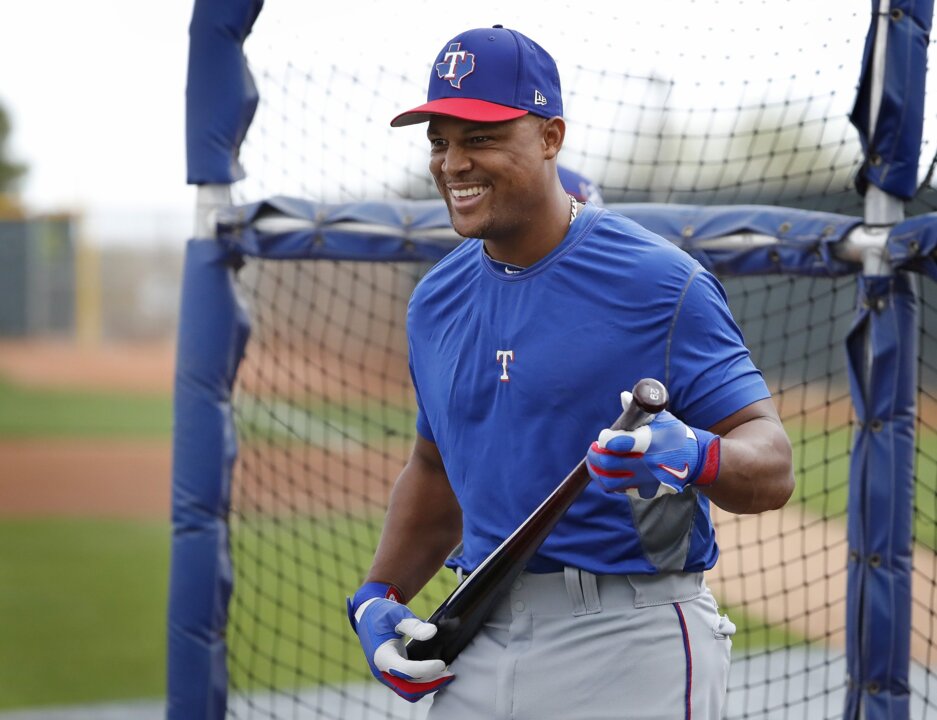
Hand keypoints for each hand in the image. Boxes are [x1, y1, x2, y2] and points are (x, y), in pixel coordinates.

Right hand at [347, 582, 454, 701]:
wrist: (367, 616)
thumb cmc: (382, 613)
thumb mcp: (397, 614)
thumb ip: (413, 624)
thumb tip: (432, 632)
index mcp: (381, 656)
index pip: (406, 670)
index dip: (426, 669)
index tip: (442, 663)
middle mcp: (383, 671)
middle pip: (408, 689)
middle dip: (430, 684)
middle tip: (449, 675)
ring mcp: (387, 674)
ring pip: (410, 691)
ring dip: (428, 686)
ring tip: (446, 675)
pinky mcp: (393, 673)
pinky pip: (409, 685)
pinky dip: (423, 683)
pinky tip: (436, 673)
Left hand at [586, 391, 720, 499]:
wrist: (697, 459)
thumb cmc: (675, 434)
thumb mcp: (662, 417)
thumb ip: (640, 409)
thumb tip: (623, 396)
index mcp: (649, 442)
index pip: (617, 443)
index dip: (604, 439)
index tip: (602, 437)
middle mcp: (647, 463)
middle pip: (608, 464)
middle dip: (595, 455)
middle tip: (594, 448)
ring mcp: (646, 480)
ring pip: (611, 482)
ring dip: (598, 472)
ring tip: (596, 462)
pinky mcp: (647, 491)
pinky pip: (622, 490)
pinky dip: (612, 482)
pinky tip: (610, 472)